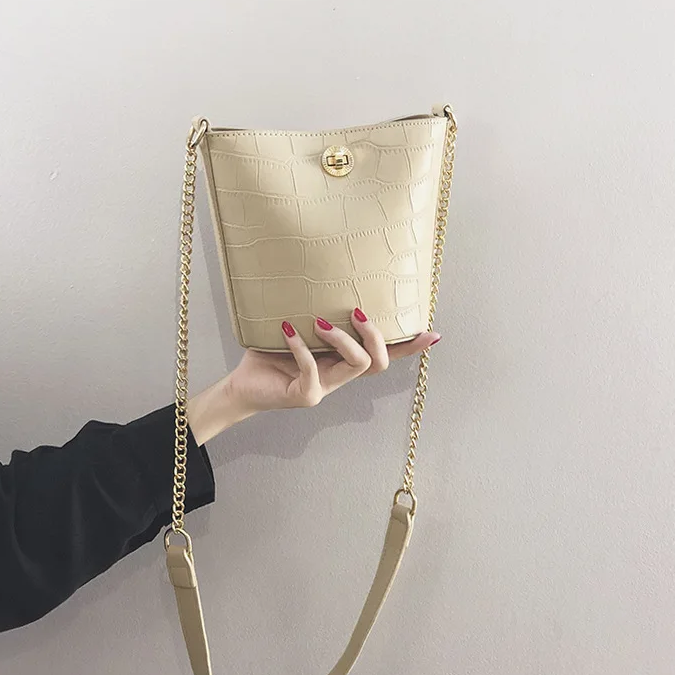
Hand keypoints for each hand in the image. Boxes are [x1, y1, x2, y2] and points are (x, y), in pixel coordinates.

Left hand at [186, 310, 439, 444]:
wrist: (242, 385)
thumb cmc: (271, 354)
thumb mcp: (299, 331)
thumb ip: (317, 316)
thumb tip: (326, 279)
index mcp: (342, 362)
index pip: (384, 357)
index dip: (409, 348)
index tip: (432, 334)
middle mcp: (339, 377)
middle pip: (377, 362)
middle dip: (374, 334)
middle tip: (356, 311)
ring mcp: (324, 389)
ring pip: (356, 365)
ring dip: (342, 339)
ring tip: (319, 321)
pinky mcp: (304, 395)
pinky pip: (312, 369)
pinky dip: (300, 346)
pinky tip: (286, 329)